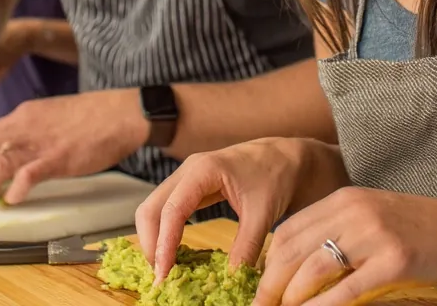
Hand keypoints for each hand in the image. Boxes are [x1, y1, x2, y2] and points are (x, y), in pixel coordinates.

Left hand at [0, 89, 149, 204]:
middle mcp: (25, 126)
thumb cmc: (93, 116)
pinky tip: (14, 198)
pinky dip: (14, 190)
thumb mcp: (52, 114)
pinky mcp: (56, 159)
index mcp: (25, 114)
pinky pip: (25, 176)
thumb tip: (17, 148)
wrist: (121, 114)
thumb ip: (32, 128)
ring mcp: (40, 143)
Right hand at [136, 139, 348, 281]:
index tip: (164, 274)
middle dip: (150, 244)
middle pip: (150, 209)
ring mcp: (186, 177)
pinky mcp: (190, 186)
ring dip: (154, 240)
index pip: (171, 211)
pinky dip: (164, 233)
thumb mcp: (263, 213)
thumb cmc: (276, 174)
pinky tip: (174, 254)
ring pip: (154, 209)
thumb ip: (246, 246)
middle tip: (162, 277)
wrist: (286, 156)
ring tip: (165, 270)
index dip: (163, 245)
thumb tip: (231, 279)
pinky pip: (166, 210)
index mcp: (204, 170)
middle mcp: (188, 171)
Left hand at [252, 189, 436, 305]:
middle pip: (293, 250)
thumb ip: (337, 229)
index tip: (259, 287)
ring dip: (290, 298)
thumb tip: (297, 261)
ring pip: (313, 269)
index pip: (288, 230)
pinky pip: (346, 289)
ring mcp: (373, 234)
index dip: (267, 263)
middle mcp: (353, 211)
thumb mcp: (371, 216)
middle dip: (270, 285)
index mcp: (344, 198)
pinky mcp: (393, 260)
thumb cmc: (418, 229)